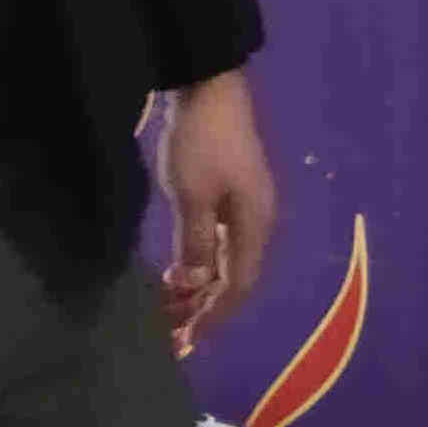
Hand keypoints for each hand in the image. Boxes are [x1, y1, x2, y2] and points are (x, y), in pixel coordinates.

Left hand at [154, 69, 276, 350]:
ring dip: (200, 286)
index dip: (213, 316)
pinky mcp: (232, 193)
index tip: (185, 340)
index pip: (238, 286)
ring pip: (227, 260)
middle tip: (170, 328)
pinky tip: (179, 268)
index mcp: (255, 225)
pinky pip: (220, 242)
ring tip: (169, 304)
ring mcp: (246, 206)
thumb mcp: (192, 198)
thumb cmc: (201, 143)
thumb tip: (196, 285)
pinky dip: (200, 261)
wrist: (209, 86)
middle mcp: (258, 221)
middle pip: (236, 277)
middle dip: (205, 306)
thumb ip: (196, 246)